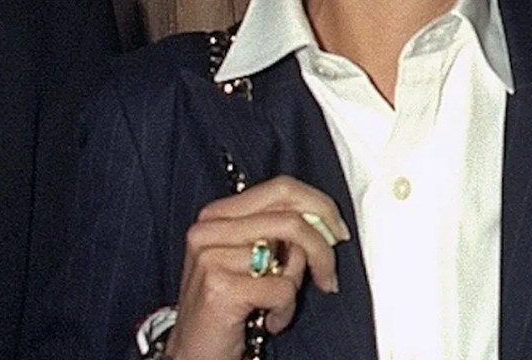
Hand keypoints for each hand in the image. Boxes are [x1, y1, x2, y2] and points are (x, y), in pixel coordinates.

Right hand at [164, 176, 350, 359]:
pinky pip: (282, 289)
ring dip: (296, 287)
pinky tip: (267, 320)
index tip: (338, 233)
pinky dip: (285, 310)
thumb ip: (280, 233)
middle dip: (323, 249)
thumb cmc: (230, 306)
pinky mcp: (219, 287)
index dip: (321, 206)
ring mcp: (210, 257)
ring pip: (291, 255)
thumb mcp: (253, 259)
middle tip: (328, 276)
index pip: (282, 188)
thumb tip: (327, 223)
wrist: (193, 353)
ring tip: (279, 304)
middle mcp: (209, 229)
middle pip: (292, 218)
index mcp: (218, 214)